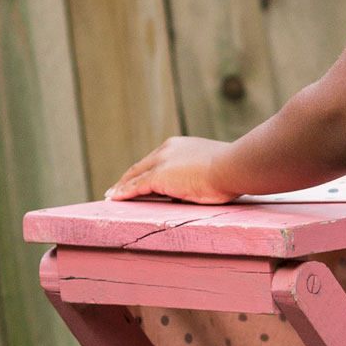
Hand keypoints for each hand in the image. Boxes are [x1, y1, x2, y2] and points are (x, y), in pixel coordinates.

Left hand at [106, 136, 238, 203]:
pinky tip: (114, 199)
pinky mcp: (159, 177)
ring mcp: (162, 163)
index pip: (156, 160)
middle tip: (116, 188)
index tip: (138, 178)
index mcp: (180, 146)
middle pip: (141, 166)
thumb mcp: (214, 170)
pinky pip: (136, 186)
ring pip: (135, 176)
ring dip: (122, 186)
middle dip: (128, 178)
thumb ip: (201, 174)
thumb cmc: (232, 170)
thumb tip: (200, 186)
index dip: (145, 170)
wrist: (233, 167)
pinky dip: (123, 193)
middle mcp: (167, 150)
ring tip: (112, 196)